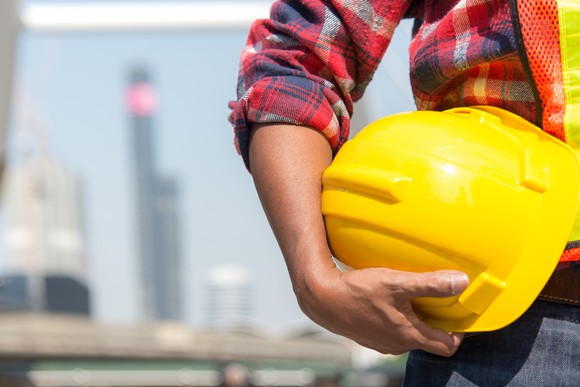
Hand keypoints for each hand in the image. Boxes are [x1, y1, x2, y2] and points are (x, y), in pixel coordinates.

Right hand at [296, 265, 469, 355]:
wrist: (321, 298)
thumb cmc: (358, 292)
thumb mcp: (397, 283)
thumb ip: (430, 284)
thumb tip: (462, 282)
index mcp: (409, 335)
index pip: (447, 346)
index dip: (459, 333)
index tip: (460, 315)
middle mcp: (397, 344)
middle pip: (428, 340)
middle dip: (436, 323)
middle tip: (439, 300)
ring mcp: (381, 342)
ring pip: (409, 334)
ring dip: (416, 319)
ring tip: (413, 298)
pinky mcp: (369, 335)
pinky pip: (392, 330)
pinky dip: (397, 318)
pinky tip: (389, 300)